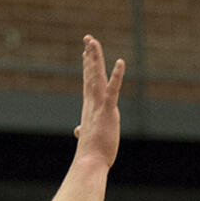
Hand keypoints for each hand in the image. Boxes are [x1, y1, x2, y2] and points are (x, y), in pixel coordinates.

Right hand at [72, 35, 124, 168]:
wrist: (90, 162)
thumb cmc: (91, 152)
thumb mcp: (88, 137)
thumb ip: (84, 130)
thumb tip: (78, 131)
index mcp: (90, 107)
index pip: (88, 82)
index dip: (87, 66)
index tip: (86, 53)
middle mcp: (92, 103)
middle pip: (91, 74)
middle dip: (90, 55)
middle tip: (88, 38)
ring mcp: (100, 106)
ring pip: (97, 76)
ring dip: (96, 58)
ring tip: (93, 41)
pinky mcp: (108, 111)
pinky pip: (113, 90)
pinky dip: (117, 75)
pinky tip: (120, 62)